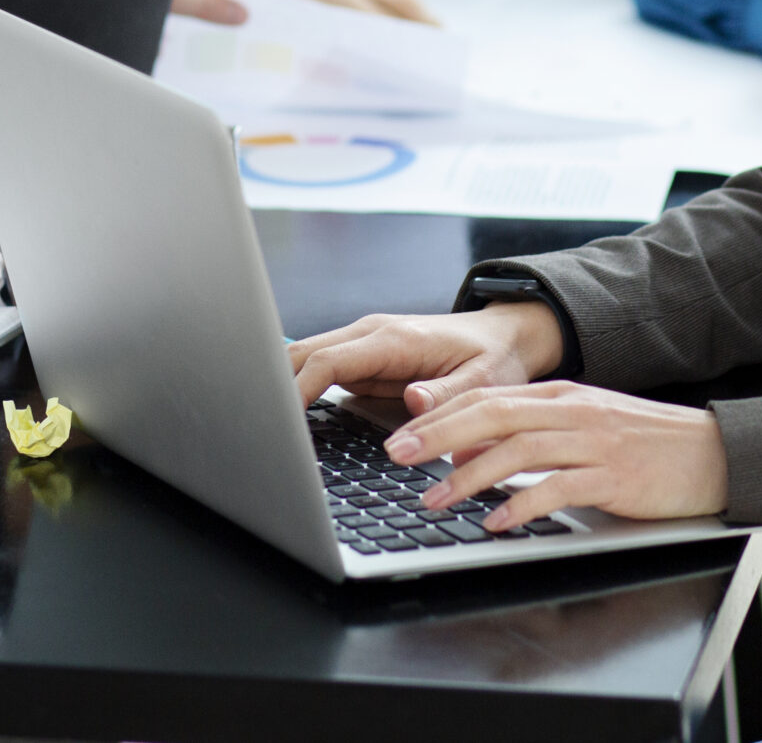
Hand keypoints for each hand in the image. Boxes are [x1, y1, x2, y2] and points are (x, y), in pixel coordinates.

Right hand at [288, 304, 563, 411]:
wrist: (506, 335)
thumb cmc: (495, 358)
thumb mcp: (483, 382)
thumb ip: (447, 396)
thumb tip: (412, 401)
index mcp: (394, 339)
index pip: (327, 361)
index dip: (297, 392)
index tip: (280, 424)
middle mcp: (372, 335)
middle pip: (303, 354)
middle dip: (274, 386)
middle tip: (255, 427)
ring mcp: (365, 345)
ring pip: (306, 359)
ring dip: (282, 387)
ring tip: (261, 427)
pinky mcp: (365, 358)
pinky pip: (321, 371)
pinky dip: (300, 390)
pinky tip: (288, 419)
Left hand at [385, 382, 728, 531]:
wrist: (711, 452)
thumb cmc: (644, 444)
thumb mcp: (581, 428)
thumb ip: (529, 434)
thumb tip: (470, 449)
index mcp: (560, 396)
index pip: (488, 398)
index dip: (439, 416)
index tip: (399, 435)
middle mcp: (572, 412)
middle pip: (494, 415)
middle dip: (439, 436)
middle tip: (398, 456)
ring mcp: (594, 443)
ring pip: (519, 450)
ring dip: (470, 475)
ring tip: (436, 497)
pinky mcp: (615, 477)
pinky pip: (560, 488)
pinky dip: (524, 504)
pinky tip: (498, 521)